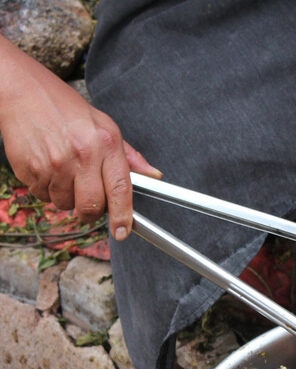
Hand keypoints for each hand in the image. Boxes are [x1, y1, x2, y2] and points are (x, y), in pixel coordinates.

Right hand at [0, 36, 160, 240]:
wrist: (22, 90)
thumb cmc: (65, 108)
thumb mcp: (104, 125)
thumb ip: (129, 156)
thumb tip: (154, 176)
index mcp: (104, 143)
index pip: (120, 189)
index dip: (123, 216)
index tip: (123, 231)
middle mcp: (81, 155)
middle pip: (91, 207)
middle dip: (91, 211)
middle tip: (88, 198)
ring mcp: (54, 164)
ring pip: (65, 204)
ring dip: (66, 196)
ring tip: (63, 169)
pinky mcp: (30, 169)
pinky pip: (43, 196)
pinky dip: (46, 188)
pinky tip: (47, 165)